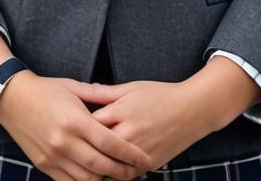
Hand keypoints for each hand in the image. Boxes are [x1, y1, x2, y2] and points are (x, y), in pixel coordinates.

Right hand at [0, 72, 153, 180]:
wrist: (12, 99)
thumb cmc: (45, 89)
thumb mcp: (72, 86)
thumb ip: (96, 94)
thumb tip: (116, 95)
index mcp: (75, 120)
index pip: (109, 142)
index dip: (130, 153)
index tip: (145, 158)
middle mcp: (64, 141)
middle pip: (101, 165)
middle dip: (123, 171)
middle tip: (138, 172)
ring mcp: (53, 156)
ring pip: (87, 178)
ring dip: (106, 179)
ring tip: (120, 175)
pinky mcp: (44, 165)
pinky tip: (97, 178)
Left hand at [67, 80, 213, 171]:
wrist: (191, 110)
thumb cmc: (160, 95)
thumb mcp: (131, 88)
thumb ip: (105, 93)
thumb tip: (83, 91)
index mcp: (120, 113)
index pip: (88, 125)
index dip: (78, 126)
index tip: (69, 125)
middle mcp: (127, 135)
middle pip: (95, 149)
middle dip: (83, 150)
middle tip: (71, 149)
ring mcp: (137, 153)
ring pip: (108, 167)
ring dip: (96, 166)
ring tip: (84, 161)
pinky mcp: (147, 165)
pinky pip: (124, 175)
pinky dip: (114, 174)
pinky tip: (105, 169)